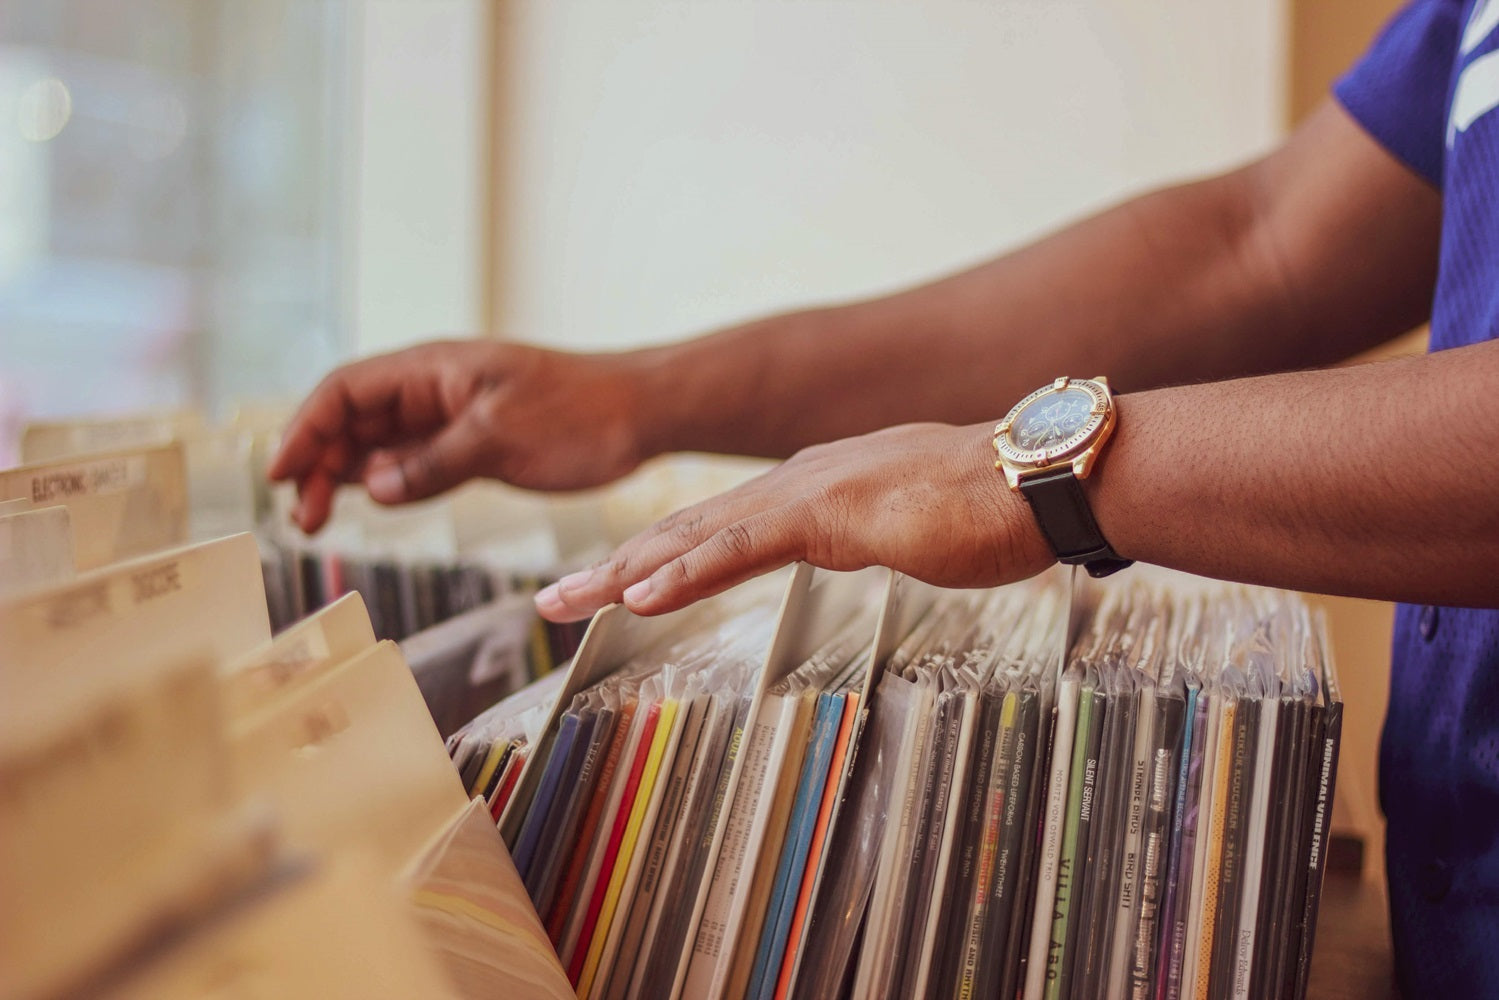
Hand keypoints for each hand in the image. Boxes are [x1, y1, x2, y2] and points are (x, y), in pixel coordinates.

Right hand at [268, 340, 649, 532]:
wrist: (642, 413)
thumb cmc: (581, 412)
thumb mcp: (501, 438)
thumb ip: (433, 463)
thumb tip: (371, 488)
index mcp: (434, 369)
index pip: (346, 391)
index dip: (306, 428)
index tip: (280, 472)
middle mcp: (434, 389)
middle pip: (353, 420)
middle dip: (317, 462)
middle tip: (302, 517)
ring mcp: (452, 417)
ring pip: (379, 444)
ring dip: (344, 477)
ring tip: (317, 520)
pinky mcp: (473, 445)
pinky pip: (414, 462)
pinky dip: (387, 484)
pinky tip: (369, 507)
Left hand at [533, 422, 1055, 620]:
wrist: (1042, 477)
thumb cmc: (994, 505)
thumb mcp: (916, 522)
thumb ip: (880, 527)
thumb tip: (879, 535)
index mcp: (814, 488)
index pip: (717, 529)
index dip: (656, 559)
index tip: (609, 589)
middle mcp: (798, 483)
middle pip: (686, 530)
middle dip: (614, 567)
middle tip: (553, 600)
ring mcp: (810, 494)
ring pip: (695, 537)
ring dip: (624, 572)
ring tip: (565, 602)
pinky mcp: (831, 514)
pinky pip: (743, 549)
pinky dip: (686, 572)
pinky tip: (640, 596)